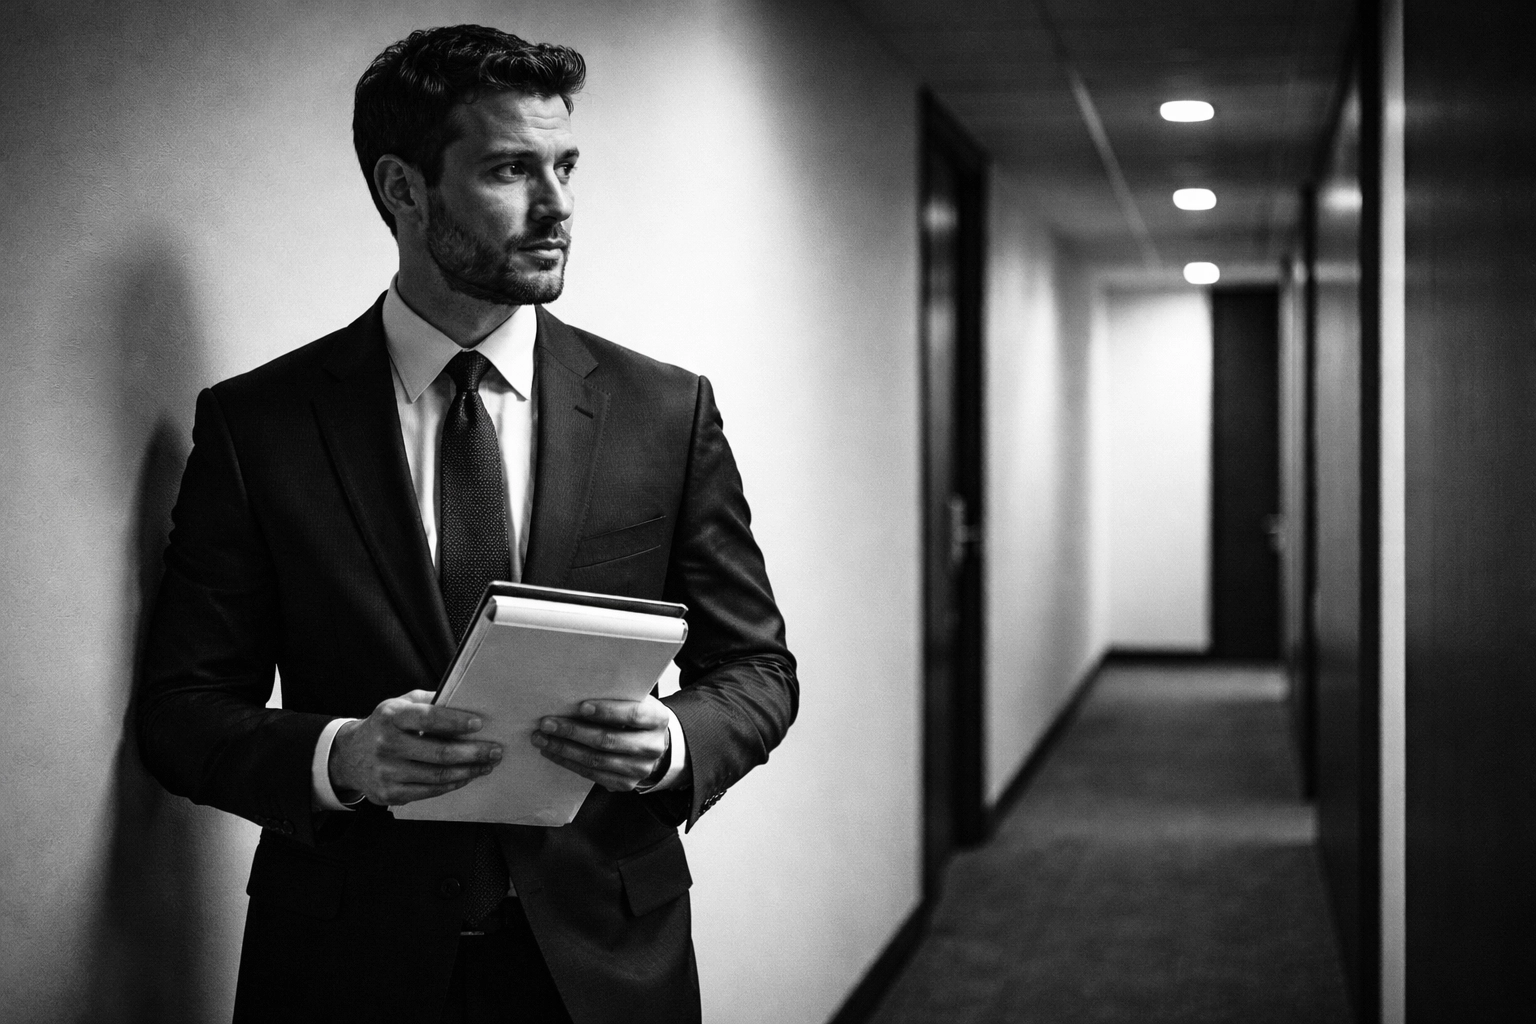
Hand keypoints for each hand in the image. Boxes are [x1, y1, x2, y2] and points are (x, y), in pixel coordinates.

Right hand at [329, 689, 502, 804]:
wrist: (349, 755)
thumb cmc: (386, 725)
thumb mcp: (400, 704)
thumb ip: (430, 702)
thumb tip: (467, 701)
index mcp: (391, 716)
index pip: (429, 718)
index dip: (456, 722)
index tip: (480, 724)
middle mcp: (386, 744)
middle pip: (439, 753)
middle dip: (473, 752)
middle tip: (495, 750)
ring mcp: (386, 772)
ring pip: (437, 776)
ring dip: (469, 771)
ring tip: (487, 764)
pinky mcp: (389, 793)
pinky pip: (429, 791)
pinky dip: (452, 784)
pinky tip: (466, 776)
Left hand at [532, 696, 670, 792]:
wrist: (652, 744)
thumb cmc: (635, 716)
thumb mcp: (634, 701)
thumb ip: (615, 697)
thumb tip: (574, 695)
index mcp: (658, 719)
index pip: (633, 715)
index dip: (607, 711)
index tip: (580, 706)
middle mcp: (652, 747)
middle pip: (609, 740)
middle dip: (574, 731)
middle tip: (547, 723)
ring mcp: (639, 769)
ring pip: (597, 760)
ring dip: (564, 749)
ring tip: (542, 738)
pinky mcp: (625, 784)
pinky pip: (592, 774)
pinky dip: (569, 763)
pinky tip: (552, 752)